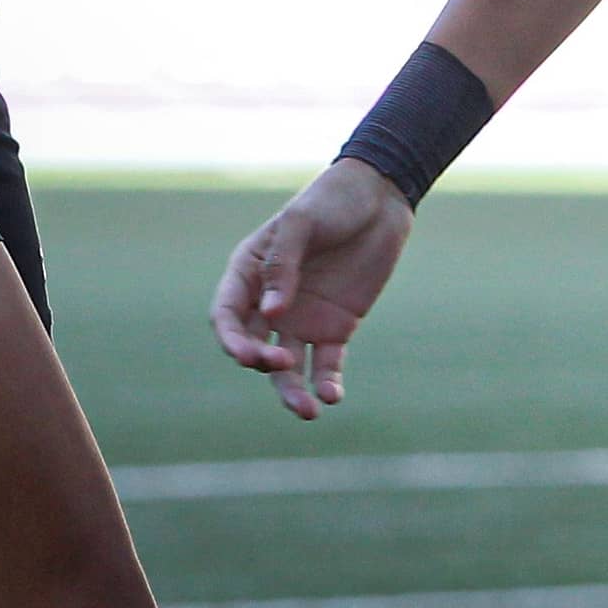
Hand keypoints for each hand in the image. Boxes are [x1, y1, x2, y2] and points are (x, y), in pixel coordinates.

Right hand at [211, 158, 413, 418]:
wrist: (380, 196)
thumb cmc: (331, 200)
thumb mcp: (301, 222)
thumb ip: (283, 264)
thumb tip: (271, 314)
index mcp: (249, 274)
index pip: (227, 317)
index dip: (232, 341)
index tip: (250, 354)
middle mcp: (270, 303)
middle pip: (253, 346)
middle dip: (262, 363)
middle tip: (281, 363)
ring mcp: (302, 319)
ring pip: (287, 367)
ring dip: (292, 390)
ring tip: (308, 410)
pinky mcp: (335, 328)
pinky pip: (326, 364)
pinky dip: (326, 383)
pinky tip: (332, 397)